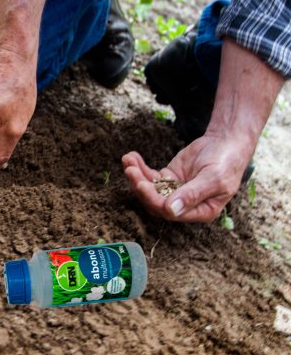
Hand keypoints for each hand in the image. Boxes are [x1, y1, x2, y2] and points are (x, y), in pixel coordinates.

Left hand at [122, 133, 252, 222]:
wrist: (227, 142)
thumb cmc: (226, 162)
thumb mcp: (213, 179)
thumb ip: (192, 194)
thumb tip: (171, 210)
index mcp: (200, 211)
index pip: (170, 212)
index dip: (154, 200)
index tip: (142, 184)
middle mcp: (185, 205)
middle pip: (155, 202)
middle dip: (140, 186)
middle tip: (130, 170)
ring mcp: (174, 191)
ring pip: (150, 189)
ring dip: (136, 176)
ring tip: (128, 160)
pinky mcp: (169, 178)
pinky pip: (150, 176)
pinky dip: (140, 167)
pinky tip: (131, 157)